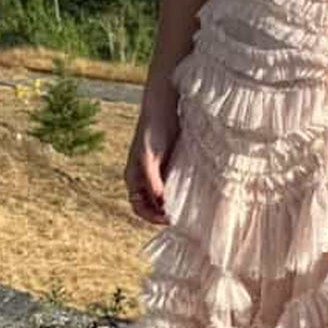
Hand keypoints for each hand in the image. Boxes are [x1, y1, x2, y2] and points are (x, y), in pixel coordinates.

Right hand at [124, 82, 179, 224]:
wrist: (163, 108)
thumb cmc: (151, 131)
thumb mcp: (149, 158)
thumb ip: (153, 181)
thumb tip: (161, 203)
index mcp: (133, 179)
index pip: (140, 207)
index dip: (152, 217)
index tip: (169, 219)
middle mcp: (145, 179)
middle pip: (154, 205)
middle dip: (165, 213)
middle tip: (182, 218)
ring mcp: (159, 172)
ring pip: (166, 196)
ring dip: (175, 204)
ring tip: (189, 209)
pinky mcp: (172, 165)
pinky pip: (177, 184)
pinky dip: (183, 192)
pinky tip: (194, 194)